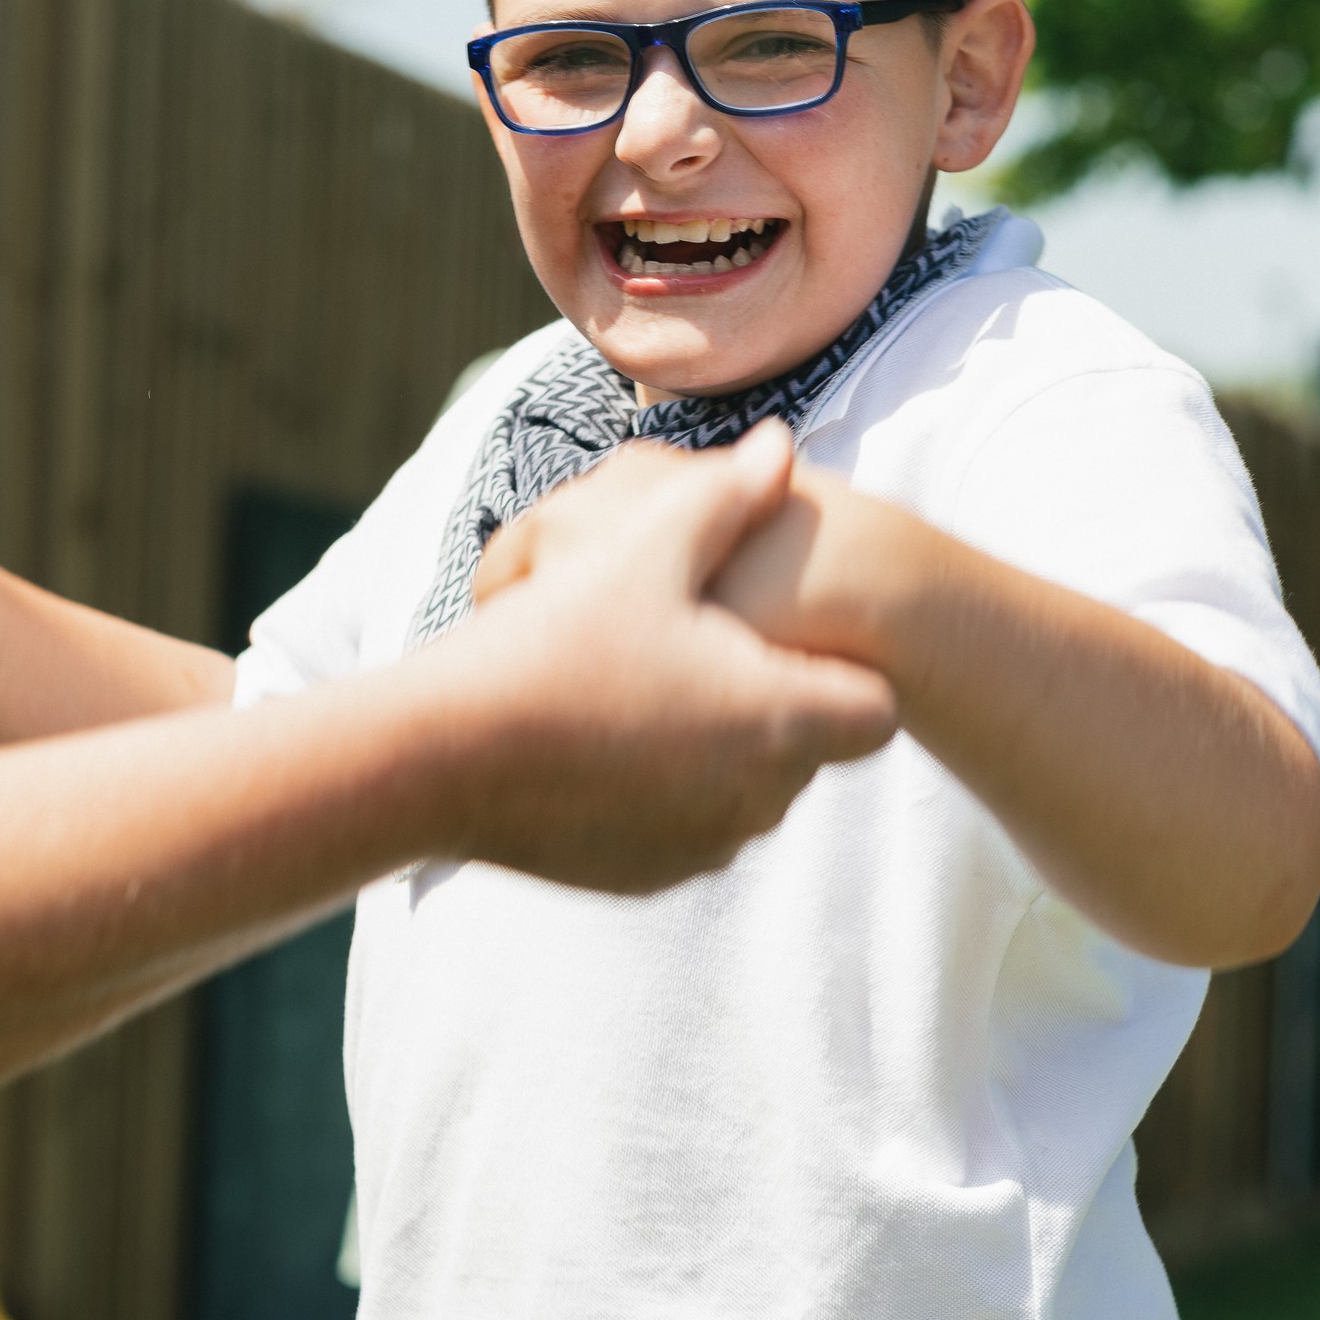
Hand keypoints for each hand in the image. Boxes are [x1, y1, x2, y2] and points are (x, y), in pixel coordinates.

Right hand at [439, 421, 896, 893]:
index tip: (789, 632)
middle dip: (776, 699)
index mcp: (779, 720)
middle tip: (698, 641)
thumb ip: (728, 497)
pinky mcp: (650, 876)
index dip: (846, 667)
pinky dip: (667, 787)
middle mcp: (759, 798)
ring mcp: (705, 846)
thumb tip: (782, 444)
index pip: (879, 713)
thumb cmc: (553, 642)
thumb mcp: (645, 550)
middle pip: (812, 747)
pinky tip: (603, 736)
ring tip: (643, 681)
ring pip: (750, 789)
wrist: (441, 757)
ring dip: (721, 745)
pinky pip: (689, 824)